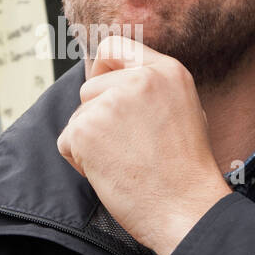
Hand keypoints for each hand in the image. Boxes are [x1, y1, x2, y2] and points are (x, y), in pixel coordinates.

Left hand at [56, 35, 230, 254]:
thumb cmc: (186, 171)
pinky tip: (111, 173)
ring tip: (125, 162)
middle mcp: (138, 79)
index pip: (114, 45)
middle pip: (90, 87)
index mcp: (166, 70)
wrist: (187, 209)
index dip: (102, 69)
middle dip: (98, 116)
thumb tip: (111, 79)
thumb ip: (150, 88)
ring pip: (78, 116)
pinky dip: (80, 161)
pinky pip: (66, 141)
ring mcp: (110, 102)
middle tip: (127, 147)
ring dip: (90, 141)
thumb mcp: (183, 109)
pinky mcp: (87, 130)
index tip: (105, 91)